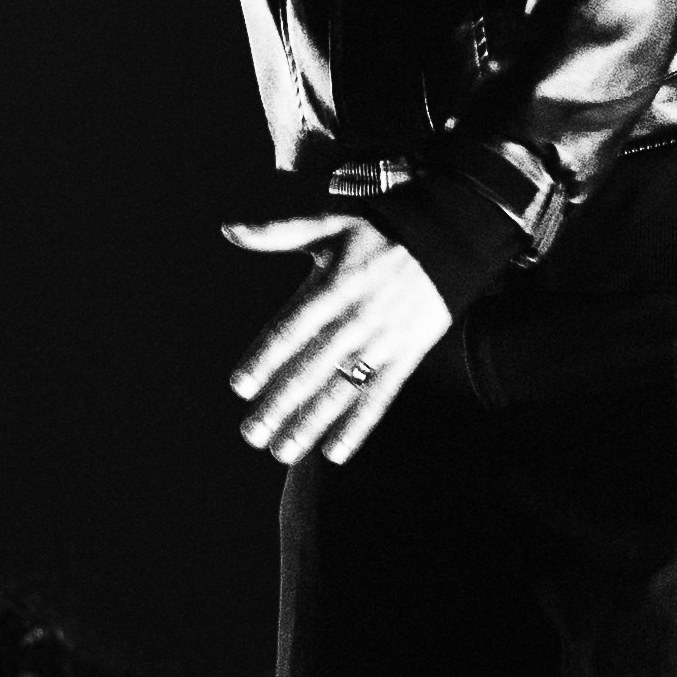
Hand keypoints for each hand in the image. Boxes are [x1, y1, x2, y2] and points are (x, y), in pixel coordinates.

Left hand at [222, 212, 451, 466]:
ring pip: (342, 389)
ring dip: (312, 423)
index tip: (239, 386)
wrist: (446, 238)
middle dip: (280, 404)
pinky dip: (359, 425)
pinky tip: (336, 451)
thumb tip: (229, 230)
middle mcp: (356, 318)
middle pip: (312, 368)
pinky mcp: (406, 355)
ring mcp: (383, 340)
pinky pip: (380, 396)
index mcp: (333, 287)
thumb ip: (278, 233)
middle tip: (252, 433)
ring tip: (283, 451)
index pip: (291, 328)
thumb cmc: (379, 233)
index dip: (265, 358)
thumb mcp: (329, 225)